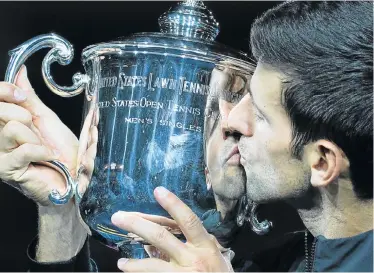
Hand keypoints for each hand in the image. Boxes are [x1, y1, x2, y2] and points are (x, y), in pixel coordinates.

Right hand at [0, 66, 78, 205]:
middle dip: (27, 118)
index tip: (21, 95)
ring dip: (37, 139)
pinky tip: (48, 157)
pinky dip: (42, 151)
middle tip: (38, 133)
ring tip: (45, 150)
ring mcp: (0, 154)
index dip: (4, 91)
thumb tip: (20, 71)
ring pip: (13, 128)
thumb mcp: (47, 119)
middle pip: (1, 111)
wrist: (70, 178)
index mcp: (6, 122)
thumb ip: (30, 98)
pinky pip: (24, 149)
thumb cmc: (60, 151)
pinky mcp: (8, 170)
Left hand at [111, 187, 233, 271]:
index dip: (173, 204)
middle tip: (118, 217)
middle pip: (161, 238)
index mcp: (206, 246)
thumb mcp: (216, 256)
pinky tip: (128, 269)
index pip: (188, 220)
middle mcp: (194, 258)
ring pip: (152, 265)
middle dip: (137, 225)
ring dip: (133, 263)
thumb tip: (178, 226)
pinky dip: (139, 272)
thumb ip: (200, 242)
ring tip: (121, 261)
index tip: (158, 190)